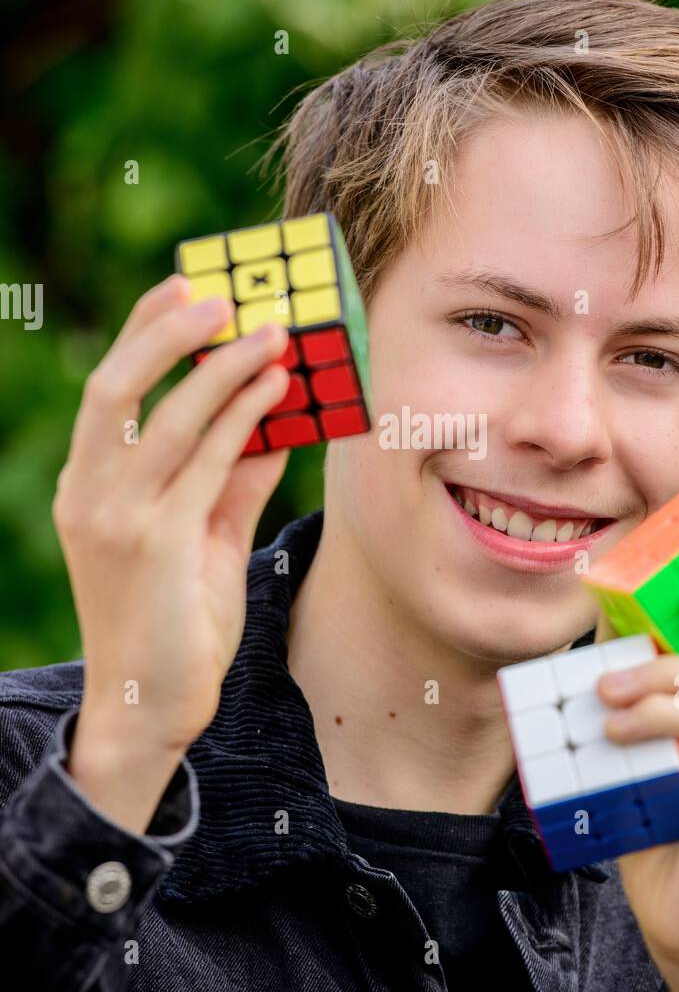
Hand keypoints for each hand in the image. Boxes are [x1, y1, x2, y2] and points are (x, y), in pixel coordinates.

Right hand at [53, 273, 291, 756]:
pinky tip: (277, 390)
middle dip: (166, 332)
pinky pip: (205, 463)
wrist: (150, 705)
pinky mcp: (156, 545)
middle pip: (115, 388)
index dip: (143, 331)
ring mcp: (117, 520)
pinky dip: (244, 418)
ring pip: (168, 419)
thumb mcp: (203, 535)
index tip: (184, 286)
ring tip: (274, 333)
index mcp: (86, 486)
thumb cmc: (174, 619)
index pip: (109, 391)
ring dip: (224, 368)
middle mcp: (88, 495)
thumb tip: (273, 417)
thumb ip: (230, 477)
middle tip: (222, 296)